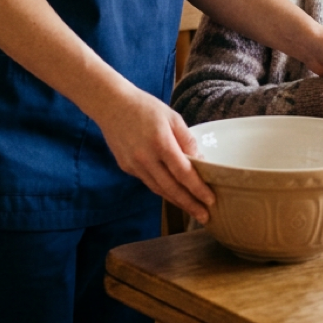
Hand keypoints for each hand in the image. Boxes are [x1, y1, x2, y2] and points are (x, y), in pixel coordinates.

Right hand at [94, 85, 215, 222]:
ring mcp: (134, 165)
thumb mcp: (172, 117)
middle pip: (171, 188)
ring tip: (192, 209)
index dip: (198, 189)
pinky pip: (148, 182)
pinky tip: (173, 194)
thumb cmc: (146, 107)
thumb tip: (200, 161)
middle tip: (205, 217)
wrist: (112, 105)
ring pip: (159, 189)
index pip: (183, 173)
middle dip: (190, 204)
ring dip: (176, 201)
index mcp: (161, 143)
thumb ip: (187, 140)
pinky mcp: (126, 167)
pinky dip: (162, 190)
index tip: (211, 200)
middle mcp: (146, 158)